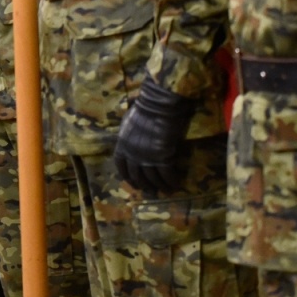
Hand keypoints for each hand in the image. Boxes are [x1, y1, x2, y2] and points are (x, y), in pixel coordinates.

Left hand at [113, 79, 196, 193]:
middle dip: (144, 185)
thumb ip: (128, 135)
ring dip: (159, 186)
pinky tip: (176, 184)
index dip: (127, 176)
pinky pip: (166, 174)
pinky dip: (171, 181)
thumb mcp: (128, 122)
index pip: (120, 166)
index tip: (133, 182)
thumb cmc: (145, 109)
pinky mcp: (162, 157)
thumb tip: (130, 140)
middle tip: (151, 191)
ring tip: (166, 190)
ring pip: (152, 178)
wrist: (159, 105)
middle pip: (136, 175)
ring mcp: (146, 156)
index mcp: (122, 144)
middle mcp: (132, 153)